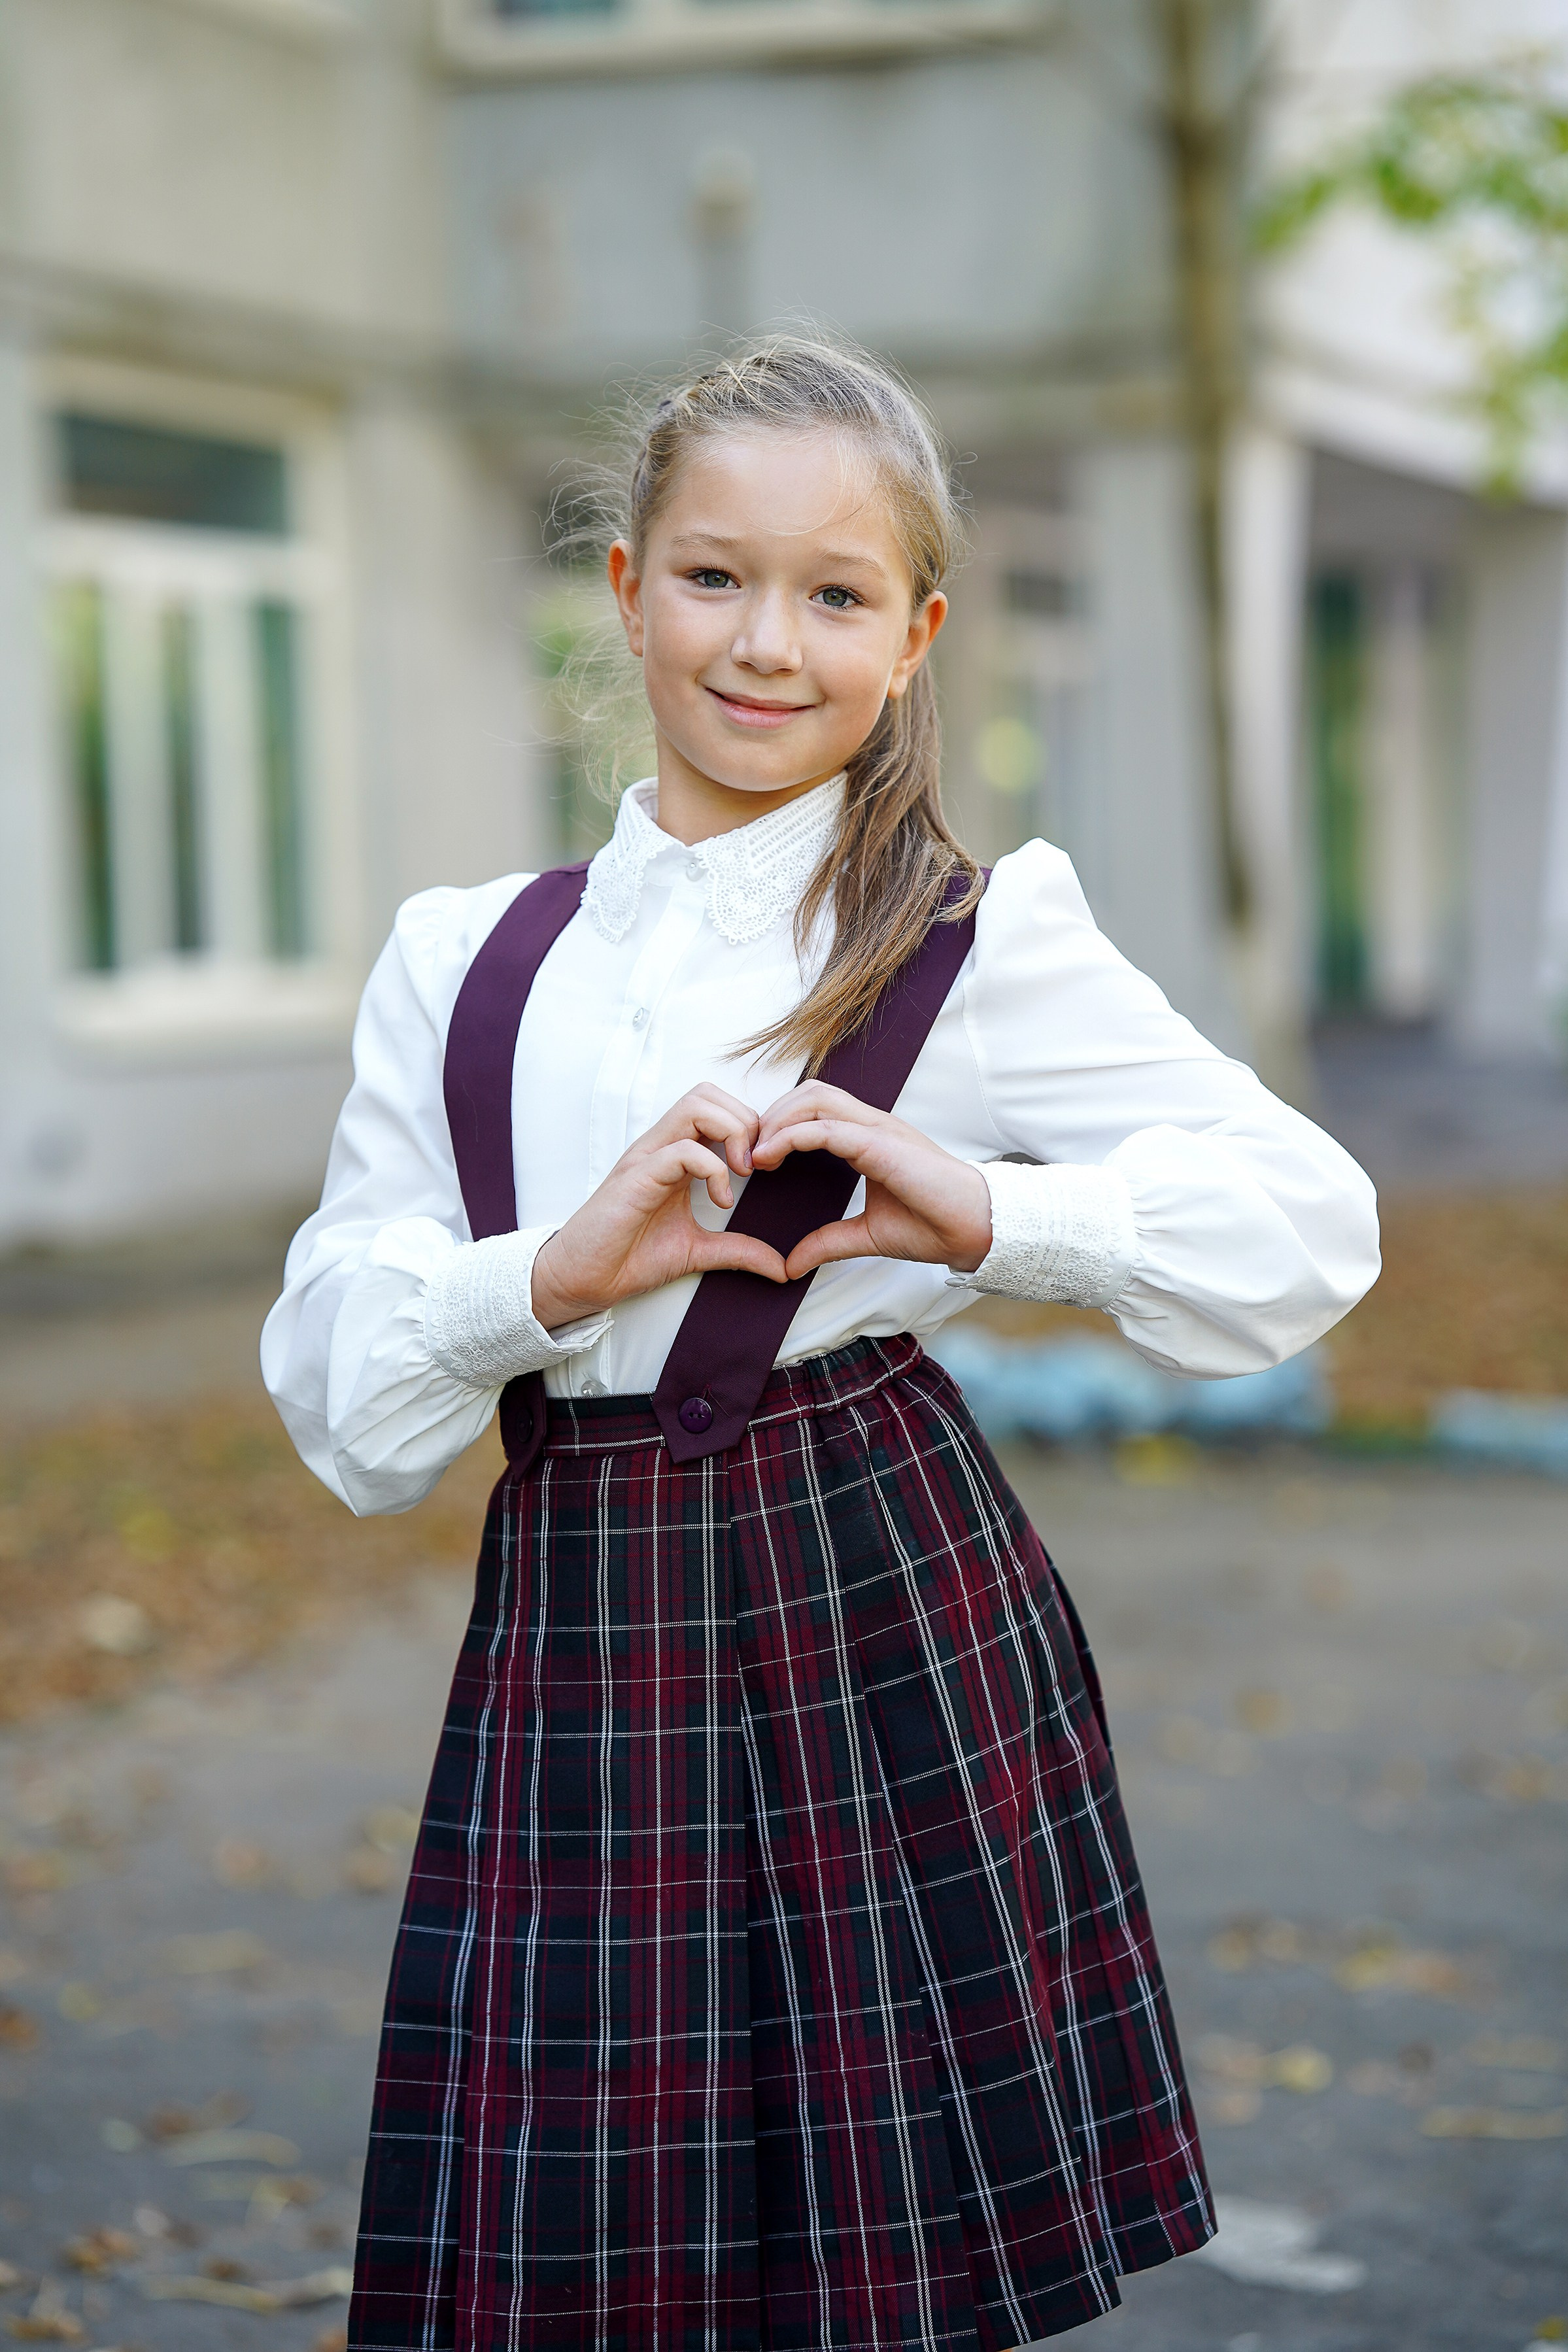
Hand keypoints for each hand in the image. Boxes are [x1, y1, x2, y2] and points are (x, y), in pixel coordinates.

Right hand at [531, 1085, 787, 1330]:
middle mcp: (661, 1147)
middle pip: (708, 1094)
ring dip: (732, 1133)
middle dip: (746, 1121)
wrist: (585, 1279)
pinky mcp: (637, 1176)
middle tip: (757, 1166)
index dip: (751, 1128)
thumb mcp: (699, 1252)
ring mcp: (648, 1157)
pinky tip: (720, 1201)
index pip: (716, 1108)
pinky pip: (682, 1149)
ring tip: (742, 1174)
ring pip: (696, 1105)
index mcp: (675, 1155)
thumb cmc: (631, 1257)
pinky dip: (713, 1169)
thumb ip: (739, 1251)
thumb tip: (782, 1268)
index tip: (765, 1169)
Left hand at [751, 1083, 992, 1280]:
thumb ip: (827, 1242)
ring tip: (755, 1154)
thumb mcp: (866, 1236)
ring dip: (776, 1120)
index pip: (815, 1109)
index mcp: (868, 1137)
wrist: (972, 1229)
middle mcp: (871, 1124)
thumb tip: (790, 1265)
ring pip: (813, 1099)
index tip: (756, 1157)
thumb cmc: (931, 1226)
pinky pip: (826, 1127)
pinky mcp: (880, 1143)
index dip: (780, 1124)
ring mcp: (877, 1128)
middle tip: (747, 1151)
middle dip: (772, 1115)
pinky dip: (791, 1136)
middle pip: (809, 1093)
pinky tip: (770, 1157)